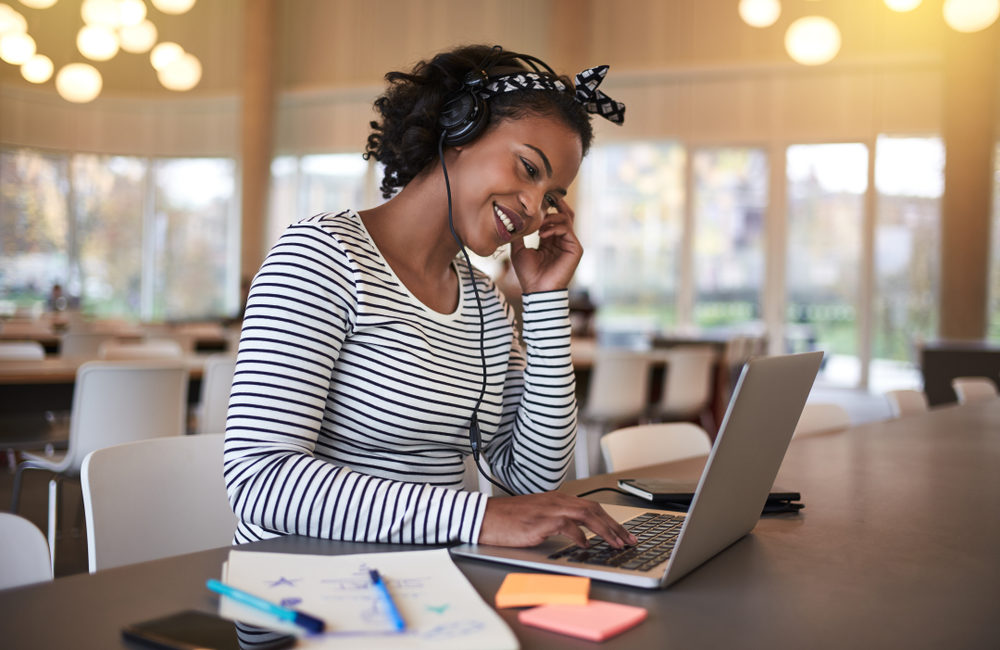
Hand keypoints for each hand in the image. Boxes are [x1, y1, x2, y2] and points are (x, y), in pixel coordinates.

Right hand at [478, 492, 637, 547]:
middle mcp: (556, 500)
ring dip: (605, 530)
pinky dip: (580, 535)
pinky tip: (586, 545)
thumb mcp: (536, 516)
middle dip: (615, 525)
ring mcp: (549, 509)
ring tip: (617, 544)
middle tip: (629, 540)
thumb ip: (557, 520)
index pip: (590, 506)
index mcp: (556, 499)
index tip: (623, 532)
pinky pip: (567, 525)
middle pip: (594, 509)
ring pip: (587, 515)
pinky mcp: (541, 520)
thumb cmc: (506, 519)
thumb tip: (578, 535)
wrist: (484, 517)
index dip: (610, 519)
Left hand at [510, 198, 582, 293]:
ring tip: (538, 225)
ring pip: (566, 218)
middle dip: (555, 203)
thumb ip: (519, 234)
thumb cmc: (528, 273)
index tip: (536, 199)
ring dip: (551, 217)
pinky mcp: (575, 249)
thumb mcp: (519, 250)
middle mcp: (562, 239)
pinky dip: (554, 228)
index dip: (547, 207)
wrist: (536, 290)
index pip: (553, 217)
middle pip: (565, 213)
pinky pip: (567, 230)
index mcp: (551, 239)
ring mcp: (570, 243)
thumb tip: (513, 219)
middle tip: (543, 197)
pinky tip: (542, 235)